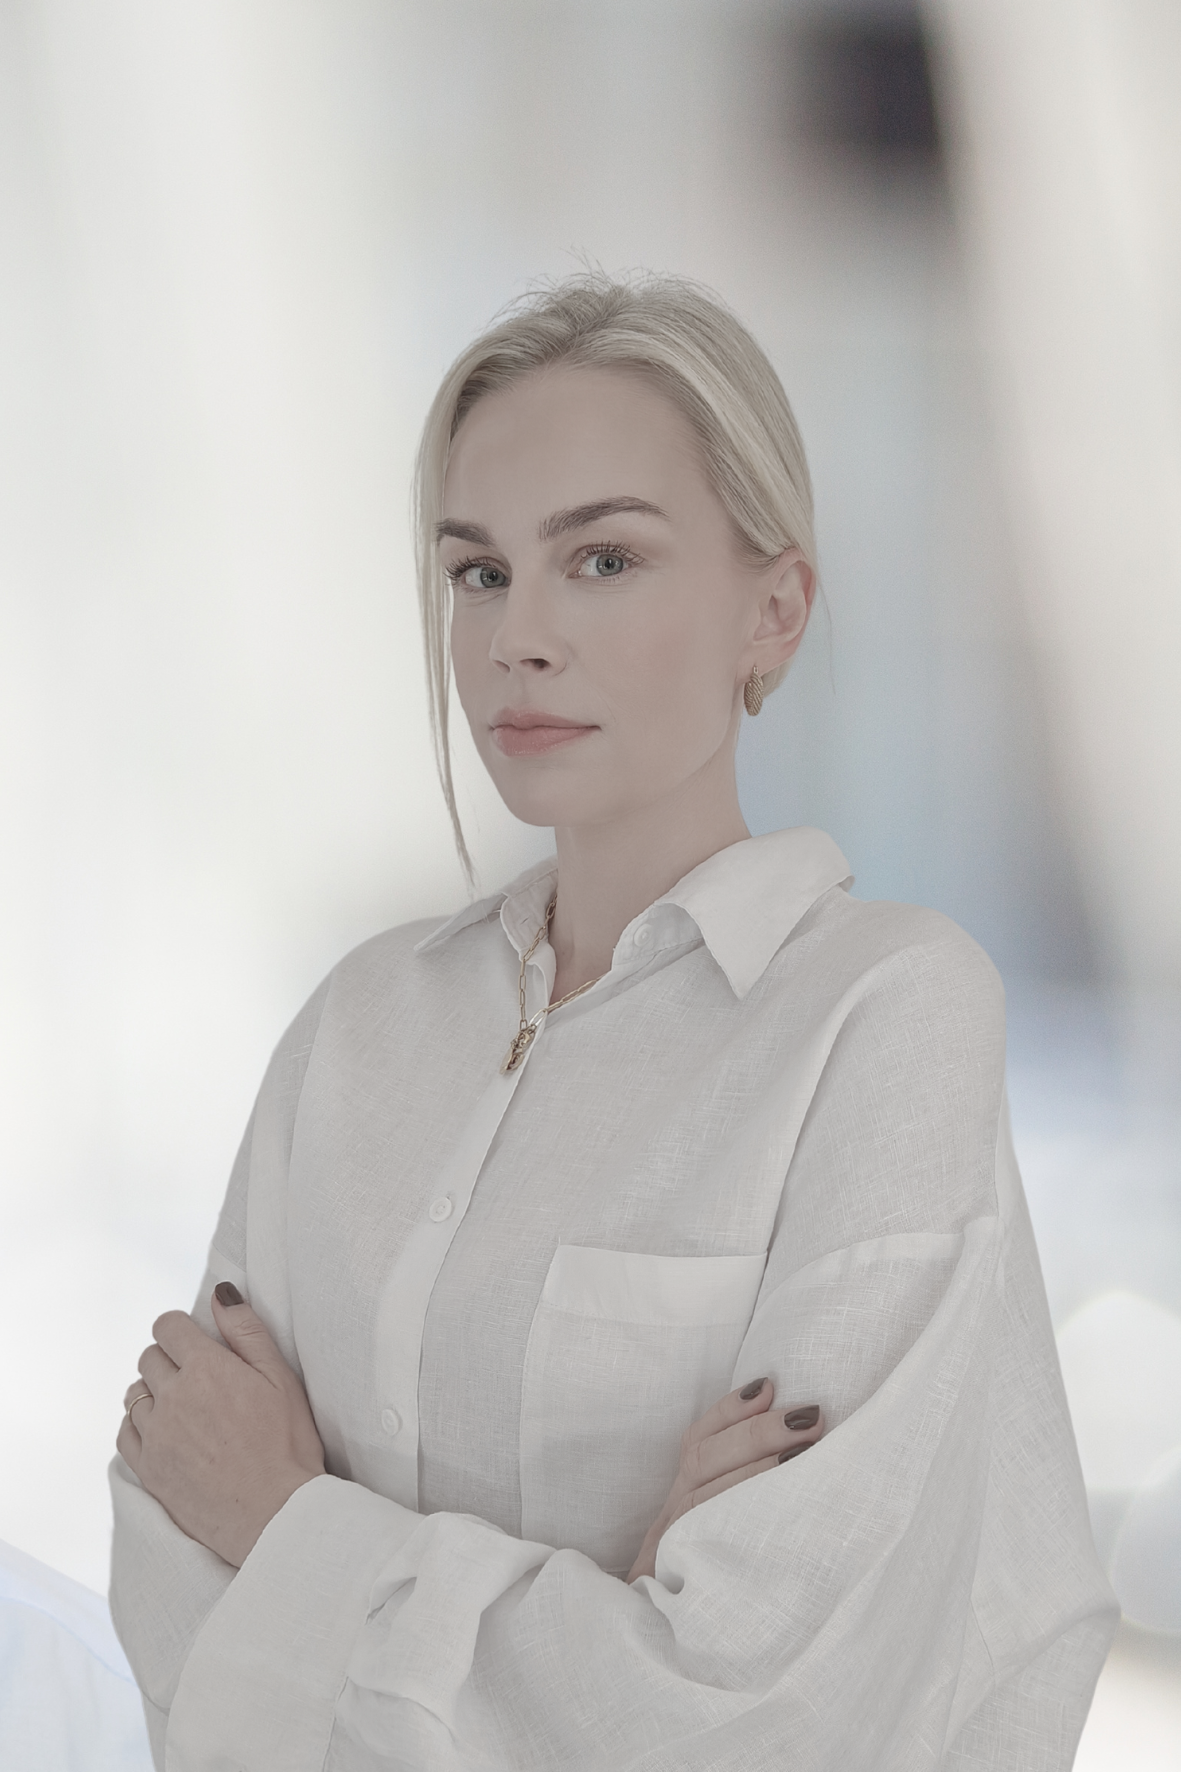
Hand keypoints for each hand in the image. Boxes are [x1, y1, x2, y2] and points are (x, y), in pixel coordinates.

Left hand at [117, 1283, 325, 1567]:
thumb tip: (220, 1293)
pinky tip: (165, 1434)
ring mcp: (156, 1436)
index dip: (181, 1329)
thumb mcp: (281, 1379)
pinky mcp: (147, 1469)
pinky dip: (139, 1426)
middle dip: (170, 1359)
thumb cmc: (288, 1445)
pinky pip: (124, 1433)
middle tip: (200, 1380)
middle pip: (149, 1357)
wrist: (275, 1516)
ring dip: (153, 1393)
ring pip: (134, 1394)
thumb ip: (247, 1331)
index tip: (197, 1342)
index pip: (168, 1326)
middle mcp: (173, 1397)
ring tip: (184, 1409)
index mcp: (206, 1368)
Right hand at [626, 1377, 823, 1582]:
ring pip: (703, 1503)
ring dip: (754, 1473)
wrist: (660, 1669)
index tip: (768, 1384)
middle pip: (702, 1467)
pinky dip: (740, 1529)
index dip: (728, 1412)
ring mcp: (671, 1562)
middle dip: (756, 1435)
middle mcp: (669, 1530)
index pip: (695, 1446)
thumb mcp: (711, 1544)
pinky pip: (707, 1558)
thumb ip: (734, 1501)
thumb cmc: (700, 1601)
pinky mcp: (679, 1598)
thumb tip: (799, 1446)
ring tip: (806, 1453)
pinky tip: (785, 1518)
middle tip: (810, 1417)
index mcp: (675, 1512)